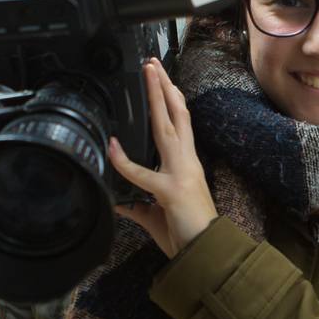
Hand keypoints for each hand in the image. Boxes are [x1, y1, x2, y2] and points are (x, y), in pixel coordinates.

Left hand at [108, 59, 216, 256]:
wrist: (206, 254)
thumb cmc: (186, 236)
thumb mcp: (155, 215)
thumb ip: (137, 205)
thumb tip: (118, 202)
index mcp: (185, 165)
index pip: (179, 125)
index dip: (169, 102)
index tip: (162, 83)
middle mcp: (186, 162)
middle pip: (176, 116)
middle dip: (164, 88)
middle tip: (153, 64)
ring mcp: (180, 173)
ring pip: (167, 127)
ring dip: (158, 98)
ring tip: (149, 73)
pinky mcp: (171, 190)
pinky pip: (142, 173)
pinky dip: (124, 161)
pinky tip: (112, 145)